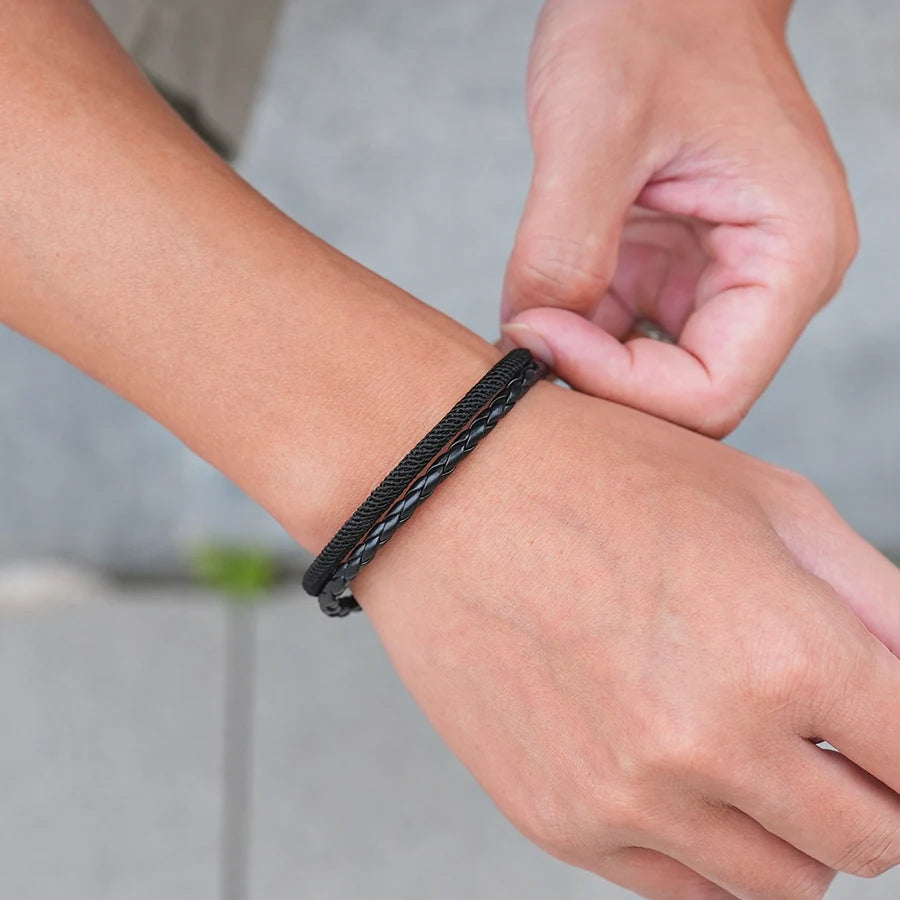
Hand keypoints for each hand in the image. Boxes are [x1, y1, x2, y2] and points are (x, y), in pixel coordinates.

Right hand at [355, 383, 899, 898]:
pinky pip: (683, 888)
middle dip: (871, 793)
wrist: (448, 494)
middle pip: (868, 843)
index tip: (889, 731)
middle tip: (829, 737)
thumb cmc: (603, 477)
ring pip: (781, 884)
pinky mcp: (560, 821)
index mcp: (784, 654)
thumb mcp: (770, 504)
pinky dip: (707, 844)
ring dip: (789, 827)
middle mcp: (710, 745)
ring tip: (743, 743)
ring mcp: (628, 796)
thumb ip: (883, 608)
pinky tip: (675, 763)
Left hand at [501, 0, 857, 436]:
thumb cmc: (654, 16)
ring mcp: (721, 281)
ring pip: (649, 378)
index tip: (536, 334)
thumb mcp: (596, 127)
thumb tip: (532, 339)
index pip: (710, 392)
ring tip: (522, 326)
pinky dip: (574, 334)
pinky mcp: (675, 272)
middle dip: (597, 387)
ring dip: (580, 363)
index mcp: (791, 255)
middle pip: (684, 400)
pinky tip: (535, 308)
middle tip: (519, 350)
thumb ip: (564, 246)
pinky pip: (623, 335)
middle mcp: (770, 282)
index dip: (616, 388)